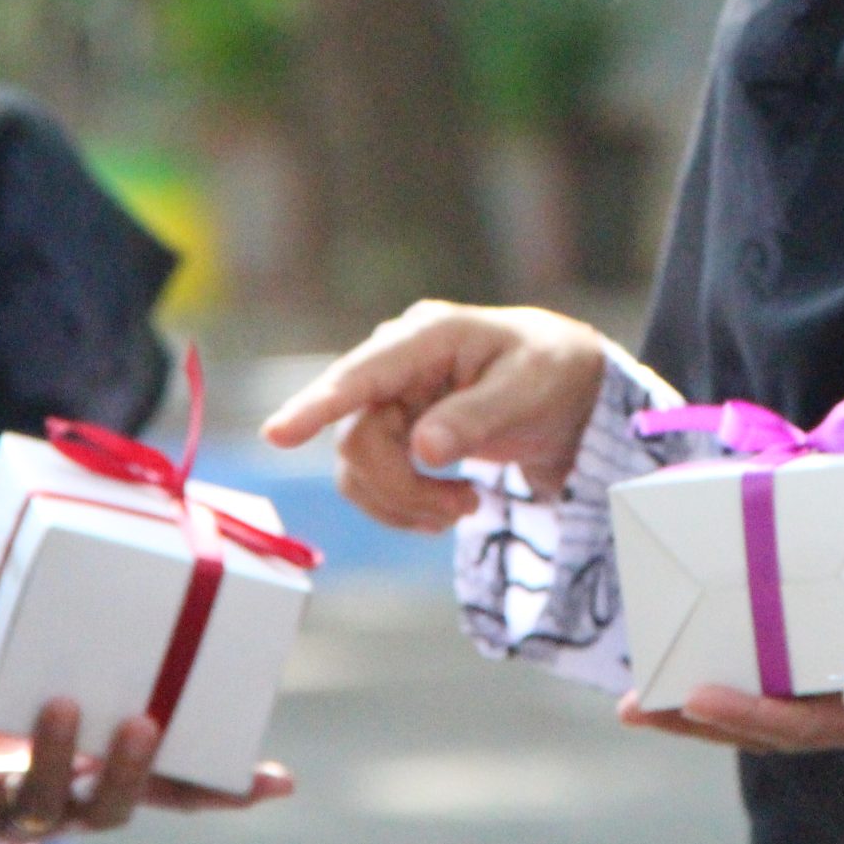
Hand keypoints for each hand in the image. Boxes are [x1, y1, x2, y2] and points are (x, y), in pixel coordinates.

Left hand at [0, 672, 293, 841]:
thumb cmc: (3, 731)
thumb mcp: (62, 702)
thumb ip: (104, 672)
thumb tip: (151, 591)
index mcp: (102, 782)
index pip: (175, 793)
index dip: (226, 791)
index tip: (281, 781)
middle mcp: (66, 807)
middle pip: (111, 811)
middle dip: (130, 771)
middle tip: (145, 722)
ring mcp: (6, 815)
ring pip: (38, 804)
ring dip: (55, 755)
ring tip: (62, 702)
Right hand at [261, 300, 607, 530]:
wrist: (566, 389)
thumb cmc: (549, 371)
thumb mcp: (528, 389)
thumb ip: (477, 416)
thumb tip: (424, 449)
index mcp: (426, 336)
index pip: (360, 374)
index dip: (316, 405)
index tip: (276, 435)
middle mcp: (395, 363)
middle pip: (357, 439)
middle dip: (402, 486)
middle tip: (463, 508)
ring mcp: (388, 398)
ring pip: (357, 467)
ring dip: (403, 502)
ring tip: (463, 507)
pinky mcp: (391, 429)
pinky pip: (369, 480)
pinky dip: (403, 506)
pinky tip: (445, 508)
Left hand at [618, 558, 843, 754]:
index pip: (805, 723)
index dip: (749, 714)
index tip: (695, 697)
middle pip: (768, 728)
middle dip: (701, 721)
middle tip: (634, 706)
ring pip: (775, 715)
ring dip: (714, 707)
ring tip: (651, 693)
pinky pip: (798, 690)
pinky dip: (754, 681)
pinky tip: (720, 659)